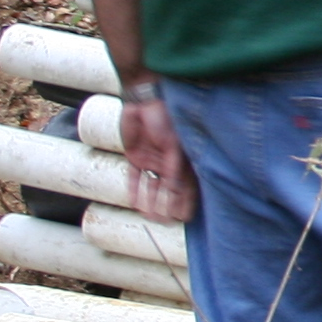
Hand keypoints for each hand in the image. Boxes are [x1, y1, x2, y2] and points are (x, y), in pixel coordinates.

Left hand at [118, 95, 199, 223]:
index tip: (185, 217)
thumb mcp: (175, 145)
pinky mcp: (135, 156)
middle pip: (169, 189)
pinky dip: (135, 190)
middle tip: (167, 222)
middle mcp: (168, 161)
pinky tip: (135, 204)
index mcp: (183, 157)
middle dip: (169, 206)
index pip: (186, 185)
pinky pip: (135, 176)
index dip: (186, 201)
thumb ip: (176, 168)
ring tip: (151, 217)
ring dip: (151, 202)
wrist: (143, 99)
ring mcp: (151, 159)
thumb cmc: (166, 117)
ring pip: (152, 186)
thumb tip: (178, 191)